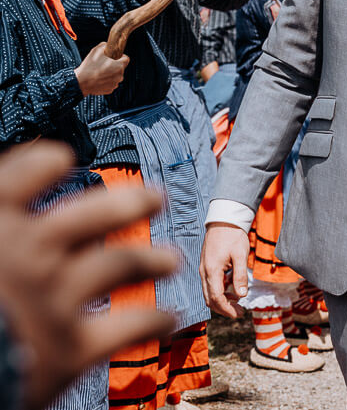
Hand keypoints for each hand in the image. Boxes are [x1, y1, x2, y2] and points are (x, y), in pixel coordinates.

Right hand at [0, 141, 176, 409]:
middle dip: (132, 202)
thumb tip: (3, 199)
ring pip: (125, 262)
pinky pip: (131, 324)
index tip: (60, 159)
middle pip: (99, 211)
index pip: (25, 172)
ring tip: (168, 259)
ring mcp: (57, 297)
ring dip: (152, 259)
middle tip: (154, 198)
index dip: (44, 163)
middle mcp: (31, 252)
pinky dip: (155, 319)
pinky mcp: (73, 347)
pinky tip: (168, 318)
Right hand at [74, 42, 129, 95]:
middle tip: (103, 64)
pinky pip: (110, 83)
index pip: (126, 59)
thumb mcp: (96, 50)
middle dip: (114, 65)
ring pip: (115, 76)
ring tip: (99, 72)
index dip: (120, 56)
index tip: (114, 57)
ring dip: (110, 74)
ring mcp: (115, 84)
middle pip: (120, 68)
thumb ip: (105, 46)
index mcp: (119, 66)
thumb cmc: (89, 67)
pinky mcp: (110, 90)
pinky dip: (106, 81)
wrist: (81, 82)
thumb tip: (108, 46)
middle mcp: (120, 76)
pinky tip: (98, 79)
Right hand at [200, 224, 249, 317]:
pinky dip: (219, 291)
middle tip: (240, 312)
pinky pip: (210, 285)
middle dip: (224, 308)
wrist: (223, 220)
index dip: (227, 310)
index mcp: (211, 271)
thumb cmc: (233, 236)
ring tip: (238, 302)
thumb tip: (242, 296)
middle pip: (210, 299)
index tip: (238, 315)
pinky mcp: (206, 266)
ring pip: (208, 293)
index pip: (216, 298)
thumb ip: (240, 276)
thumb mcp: (240, 255)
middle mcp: (204, 272)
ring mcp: (203, 269)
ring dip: (221, 301)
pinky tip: (232, 290)